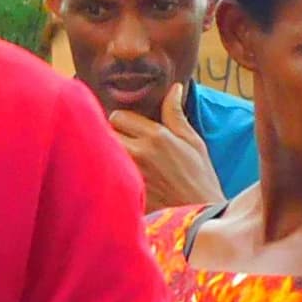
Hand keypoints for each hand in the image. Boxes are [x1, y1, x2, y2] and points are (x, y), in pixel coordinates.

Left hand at [108, 96, 222, 211]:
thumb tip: (175, 88)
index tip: (129, 129)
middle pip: (105, 131)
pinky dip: (105, 170)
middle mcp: (139, 151)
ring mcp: (128, 171)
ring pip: (101, 150)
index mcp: (157, 136)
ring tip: (117, 158)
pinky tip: (115, 175)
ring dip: (105, 151)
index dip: (122, 121)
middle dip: (111, 134)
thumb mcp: (193, 142)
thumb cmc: (199, 177)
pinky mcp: (123, 189)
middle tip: (123, 143)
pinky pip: (103, 172)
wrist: (199, 213)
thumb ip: (176, 114)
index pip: (118, 116)